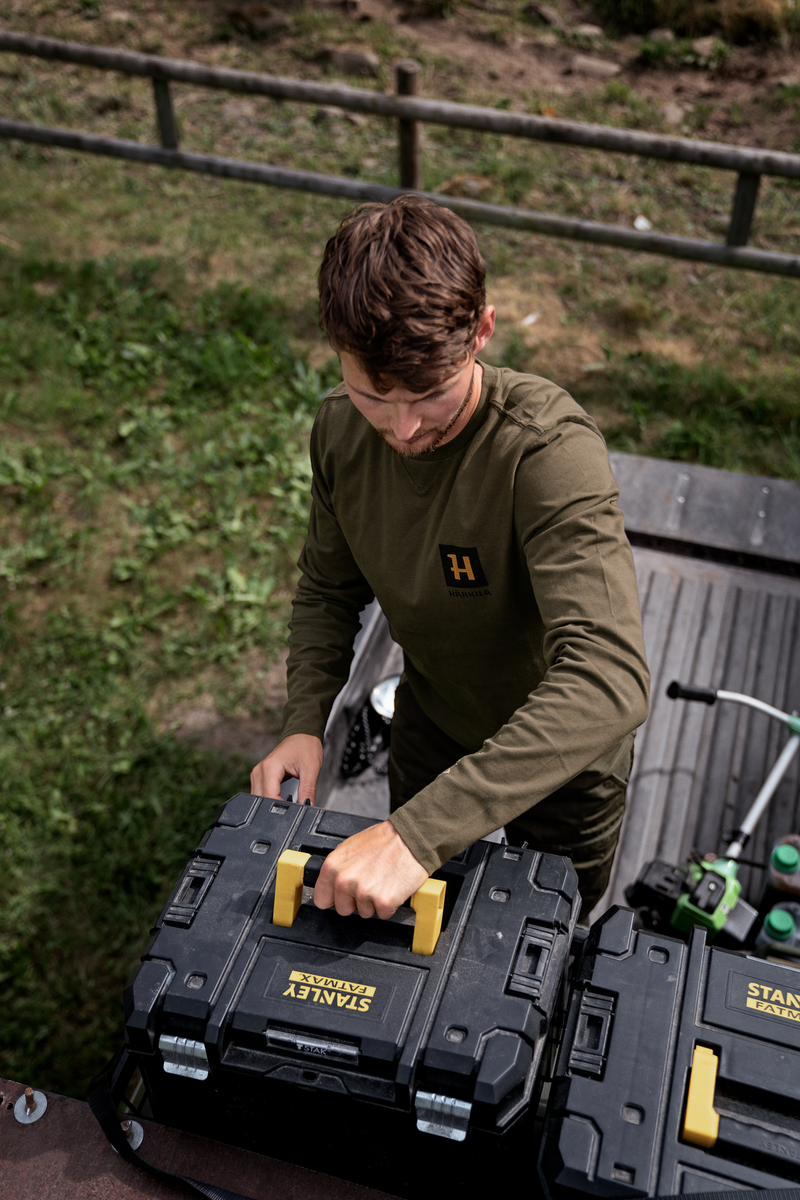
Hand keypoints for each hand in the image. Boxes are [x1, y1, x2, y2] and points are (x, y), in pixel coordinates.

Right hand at [250, 733, 322, 803]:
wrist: (302, 734)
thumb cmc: (305, 746)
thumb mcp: (311, 769)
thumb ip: (308, 790)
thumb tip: (307, 807)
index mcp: (269, 768)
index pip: (270, 797)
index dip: (283, 808)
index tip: (296, 810)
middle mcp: (259, 771)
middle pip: (261, 800)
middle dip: (277, 808)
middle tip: (294, 807)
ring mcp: (258, 774)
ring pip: (259, 799)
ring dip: (273, 803)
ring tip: (290, 801)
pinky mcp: (260, 776)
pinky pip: (261, 794)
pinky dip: (272, 798)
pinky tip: (284, 797)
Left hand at [314, 820, 428, 919]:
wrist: (411, 838)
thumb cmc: (385, 840)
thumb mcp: (351, 846)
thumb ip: (338, 867)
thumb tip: (331, 883)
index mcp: (333, 866)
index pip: (321, 899)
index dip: (334, 898)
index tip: (344, 894)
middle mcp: (345, 881)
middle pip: (343, 909)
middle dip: (356, 901)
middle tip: (370, 882)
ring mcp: (364, 892)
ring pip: (364, 912)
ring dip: (374, 901)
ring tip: (382, 880)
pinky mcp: (383, 902)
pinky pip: (383, 914)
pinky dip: (390, 904)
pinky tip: (392, 887)